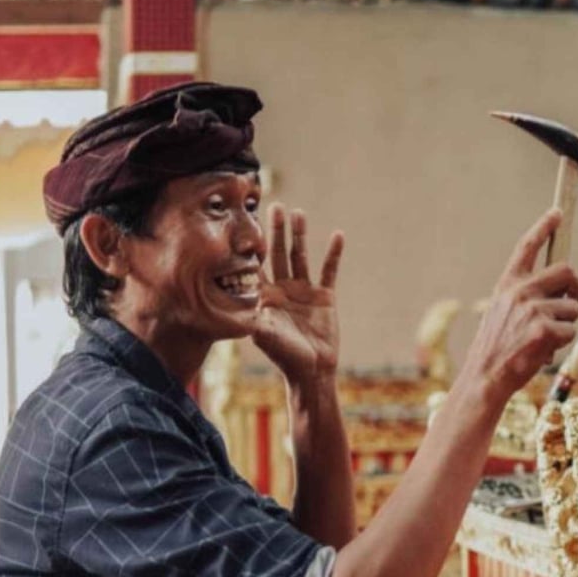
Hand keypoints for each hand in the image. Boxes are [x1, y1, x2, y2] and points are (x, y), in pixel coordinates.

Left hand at [253, 205, 344, 387]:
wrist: (312, 371)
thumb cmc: (284, 356)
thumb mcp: (263, 334)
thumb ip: (253, 316)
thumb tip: (240, 301)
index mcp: (265, 295)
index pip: (257, 264)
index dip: (253, 244)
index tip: (247, 221)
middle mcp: (283, 289)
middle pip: (278, 253)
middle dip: (276, 230)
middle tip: (274, 206)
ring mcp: (304, 292)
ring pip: (301, 256)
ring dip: (299, 235)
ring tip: (298, 213)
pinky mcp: (324, 297)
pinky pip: (329, 271)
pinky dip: (334, 254)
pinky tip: (337, 236)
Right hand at [466, 209, 577, 401]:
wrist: (485, 377)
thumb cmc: (497, 348)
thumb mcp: (502, 312)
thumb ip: (527, 296)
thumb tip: (564, 289)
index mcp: (507, 285)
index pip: (527, 247)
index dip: (543, 227)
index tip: (557, 213)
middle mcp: (520, 292)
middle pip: (567, 271)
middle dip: (576, 287)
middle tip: (572, 301)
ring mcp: (532, 310)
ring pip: (573, 307)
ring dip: (567, 324)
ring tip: (546, 339)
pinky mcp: (544, 330)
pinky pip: (571, 330)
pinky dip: (563, 343)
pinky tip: (543, 351)